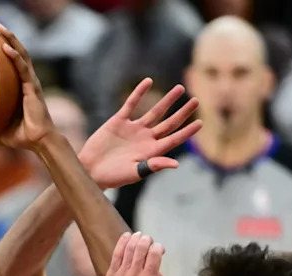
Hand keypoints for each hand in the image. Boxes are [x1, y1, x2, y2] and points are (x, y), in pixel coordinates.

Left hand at [0, 22, 53, 149]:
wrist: (38, 142)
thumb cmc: (20, 135)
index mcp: (20, 86)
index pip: (12, 62)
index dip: (3, 47)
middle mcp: (27, 80)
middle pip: (17, 52)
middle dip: (6, 36)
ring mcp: (31, 82)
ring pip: (21, 54)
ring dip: (10, 39)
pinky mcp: (33, 87)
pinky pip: (23, 69)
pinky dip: (14, 57)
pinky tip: (5, 47)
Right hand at [79, 79, 202, 188]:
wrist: (90, 170)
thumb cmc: (112, 177)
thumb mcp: (134, 172)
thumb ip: (154, 165)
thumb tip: (176, 164)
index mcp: (151, 151)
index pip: (174, 139)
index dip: (187, 132)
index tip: (200, 122)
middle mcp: (145, 139)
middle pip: (169, 123)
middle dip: (183, 112)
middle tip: (196, 101)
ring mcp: (133, 129)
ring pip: (154, 111)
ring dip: (167, 100)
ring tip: (180, 89)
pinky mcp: (119, 121)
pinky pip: (131, 104)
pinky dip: (139, 93)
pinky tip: (148, 82)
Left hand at [101, 232, 166, 275]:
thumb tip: (157, 270)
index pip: (154, 255)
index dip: (158, 248)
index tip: (160, 249)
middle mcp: (134, 274)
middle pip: (141, 248)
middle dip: (147, 241)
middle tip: (149, 239)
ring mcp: (121, 273)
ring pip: (128, 249)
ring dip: (135, 239)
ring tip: (138, 235)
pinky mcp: (111, 275)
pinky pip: (116, 255)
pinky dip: (121, 244)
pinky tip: (125, 237)